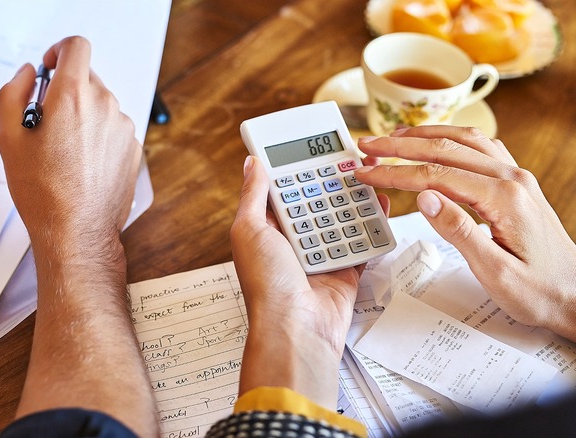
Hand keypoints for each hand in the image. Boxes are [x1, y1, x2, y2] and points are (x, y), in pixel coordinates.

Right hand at [0, 37, 154, 435]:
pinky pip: (113, 129)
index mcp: (73, 97)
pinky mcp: (133, 149)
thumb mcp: (8, 139)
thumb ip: (14, 93)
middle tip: (47, 125)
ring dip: (83, 117)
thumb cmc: (43, 192)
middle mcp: (105, 106)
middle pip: (87, 78)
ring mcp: (123, 128)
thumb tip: (29, 75)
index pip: (77, 46)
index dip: (60, 51)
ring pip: (101, 106)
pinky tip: (82, 165)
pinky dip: (98, 137)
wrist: (77, 232)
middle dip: (66, 92)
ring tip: (64, 153)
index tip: (50, 68)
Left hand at [230, 155, 389, 406]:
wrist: (297, 330)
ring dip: (355, 198)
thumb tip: (252, 163)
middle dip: (332, 180)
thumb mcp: (250, 230)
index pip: (283, 190)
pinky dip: (372, 226)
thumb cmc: (267, 285)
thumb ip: (254, 195)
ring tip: (369, 174)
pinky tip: (381, 205)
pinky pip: (362, 243)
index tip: (313, 147)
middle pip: (316, 201)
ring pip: (341, 218)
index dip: (297, 169)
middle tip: (351, 157)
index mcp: (267, 230)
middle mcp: (292, 241)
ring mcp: (319, 256)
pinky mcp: (344, 271)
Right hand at [354, 126, 575, 341]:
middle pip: (447, 148)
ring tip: (392, 138)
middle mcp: (512, 179)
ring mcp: (517, 178)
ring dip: (425, 135)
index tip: (366, 171)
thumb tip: (424, 197)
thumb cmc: (538, 291)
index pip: (436, 175)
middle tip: (368, 146)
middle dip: (401, 145)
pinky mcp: (516, 184)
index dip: (395, 172)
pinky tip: (434, 142)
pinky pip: (480, 148)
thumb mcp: (494, 272)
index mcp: (504, 199)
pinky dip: (449, 139)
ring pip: (465, 140)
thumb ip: (458, 230)